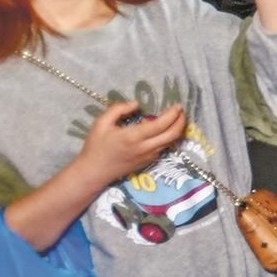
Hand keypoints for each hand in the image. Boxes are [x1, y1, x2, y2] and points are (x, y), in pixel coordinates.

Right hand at [74, 101, 188, 183]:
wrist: (94, 172)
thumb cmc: (96, 146)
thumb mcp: (102, 123)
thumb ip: (119, 109)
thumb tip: (137, 103)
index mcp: (134, 137)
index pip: (161, 124)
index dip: (173, 114)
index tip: (177, 105)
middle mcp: (145, 148)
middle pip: (172, 134)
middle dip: (181, 121)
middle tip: (181, 110)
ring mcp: (148, 156)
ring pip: (170, 142)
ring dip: (177, 129)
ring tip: (178, 118)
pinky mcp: (148, 162)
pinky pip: (163, 147)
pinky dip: (169, 137)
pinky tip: (166, 129)